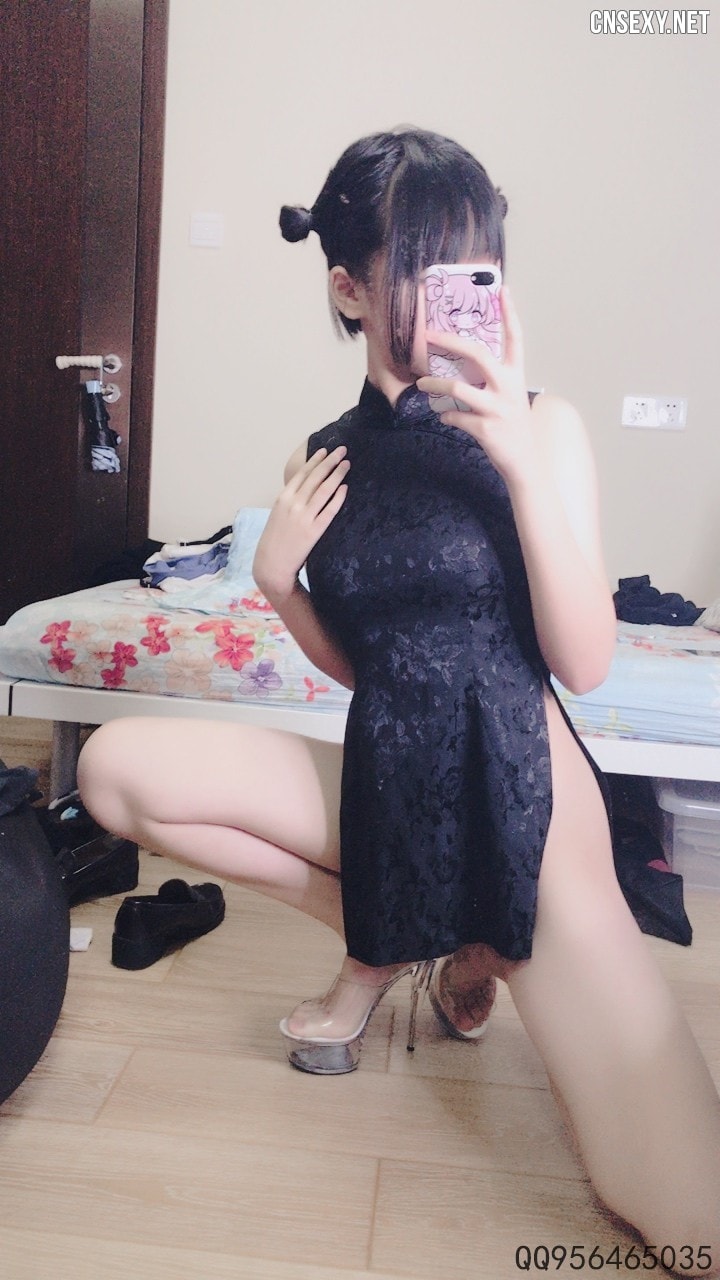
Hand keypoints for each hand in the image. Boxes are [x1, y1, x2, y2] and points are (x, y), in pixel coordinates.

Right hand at [252, 445, 349, 602]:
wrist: (271, 565)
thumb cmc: (274, 539)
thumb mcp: (278, 514)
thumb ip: (290, 500)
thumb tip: (305, 486)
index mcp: (283, 498)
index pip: (302, 474)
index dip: (316, 460)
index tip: (326, 450)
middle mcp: (293, 504)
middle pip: (316, 477)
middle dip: (330, 461)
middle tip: (342, 450)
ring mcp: (304, 517)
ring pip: (324, 490)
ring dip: (337, 474)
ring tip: (347, 464)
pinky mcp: (314, 531)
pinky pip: (329, 511)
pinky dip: (338, 498)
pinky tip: (345, 488)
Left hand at [416, 286, 539, 485]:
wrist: (524, 462)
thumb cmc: (513, 426)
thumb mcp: (510, 398)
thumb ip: (492, 382)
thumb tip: (463, 370)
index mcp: (516, 376)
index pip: (516, 338)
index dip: (510, 314)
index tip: (504, 291)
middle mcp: (508, 388)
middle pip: (478, 355)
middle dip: (451, 342)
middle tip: (429, 335)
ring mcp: (496, 409)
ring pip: (457, 388)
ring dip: (434, 385)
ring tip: (422, 384)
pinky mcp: (485, 428)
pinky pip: (455, 416)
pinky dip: (446, 415)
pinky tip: (444, 416)